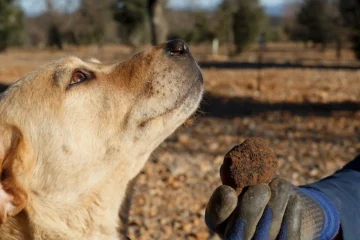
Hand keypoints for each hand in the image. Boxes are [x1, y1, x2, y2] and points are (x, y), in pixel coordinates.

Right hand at [205, 177, 339, 239]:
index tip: (227, 189)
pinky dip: (291, 216)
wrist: (287, 207)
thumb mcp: (249, 178)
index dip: (220, 207)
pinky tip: (293, 199)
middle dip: (249, 209)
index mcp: (222, 222)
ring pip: (266, 234)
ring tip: (282, 183)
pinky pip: (287, 238)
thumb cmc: (262, 187)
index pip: (215, 219)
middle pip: (237, 235)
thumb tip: (234, 161)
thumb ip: (239, 174)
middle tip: (261, 187)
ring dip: (275, 204)